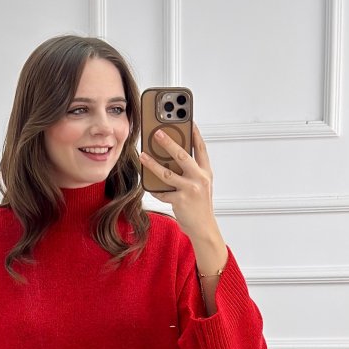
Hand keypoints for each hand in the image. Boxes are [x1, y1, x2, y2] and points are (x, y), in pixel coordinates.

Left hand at [140, 124, 216, 239]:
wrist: (204, 228)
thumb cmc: (200, 206)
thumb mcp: (201, 185)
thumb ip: (191, 171)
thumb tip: (172, 158)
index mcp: (205, 172)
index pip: (200, 148)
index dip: (194, 133)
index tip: (187, 120)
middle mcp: (199, 178)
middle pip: (182, 155)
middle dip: (168, 142)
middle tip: (156, 132)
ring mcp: (190, 189)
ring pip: (167, 173)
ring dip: (152, 163)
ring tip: (143, 155)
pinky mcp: (180, 200)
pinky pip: (162, 191)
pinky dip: (155, 189)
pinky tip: (149, 186)